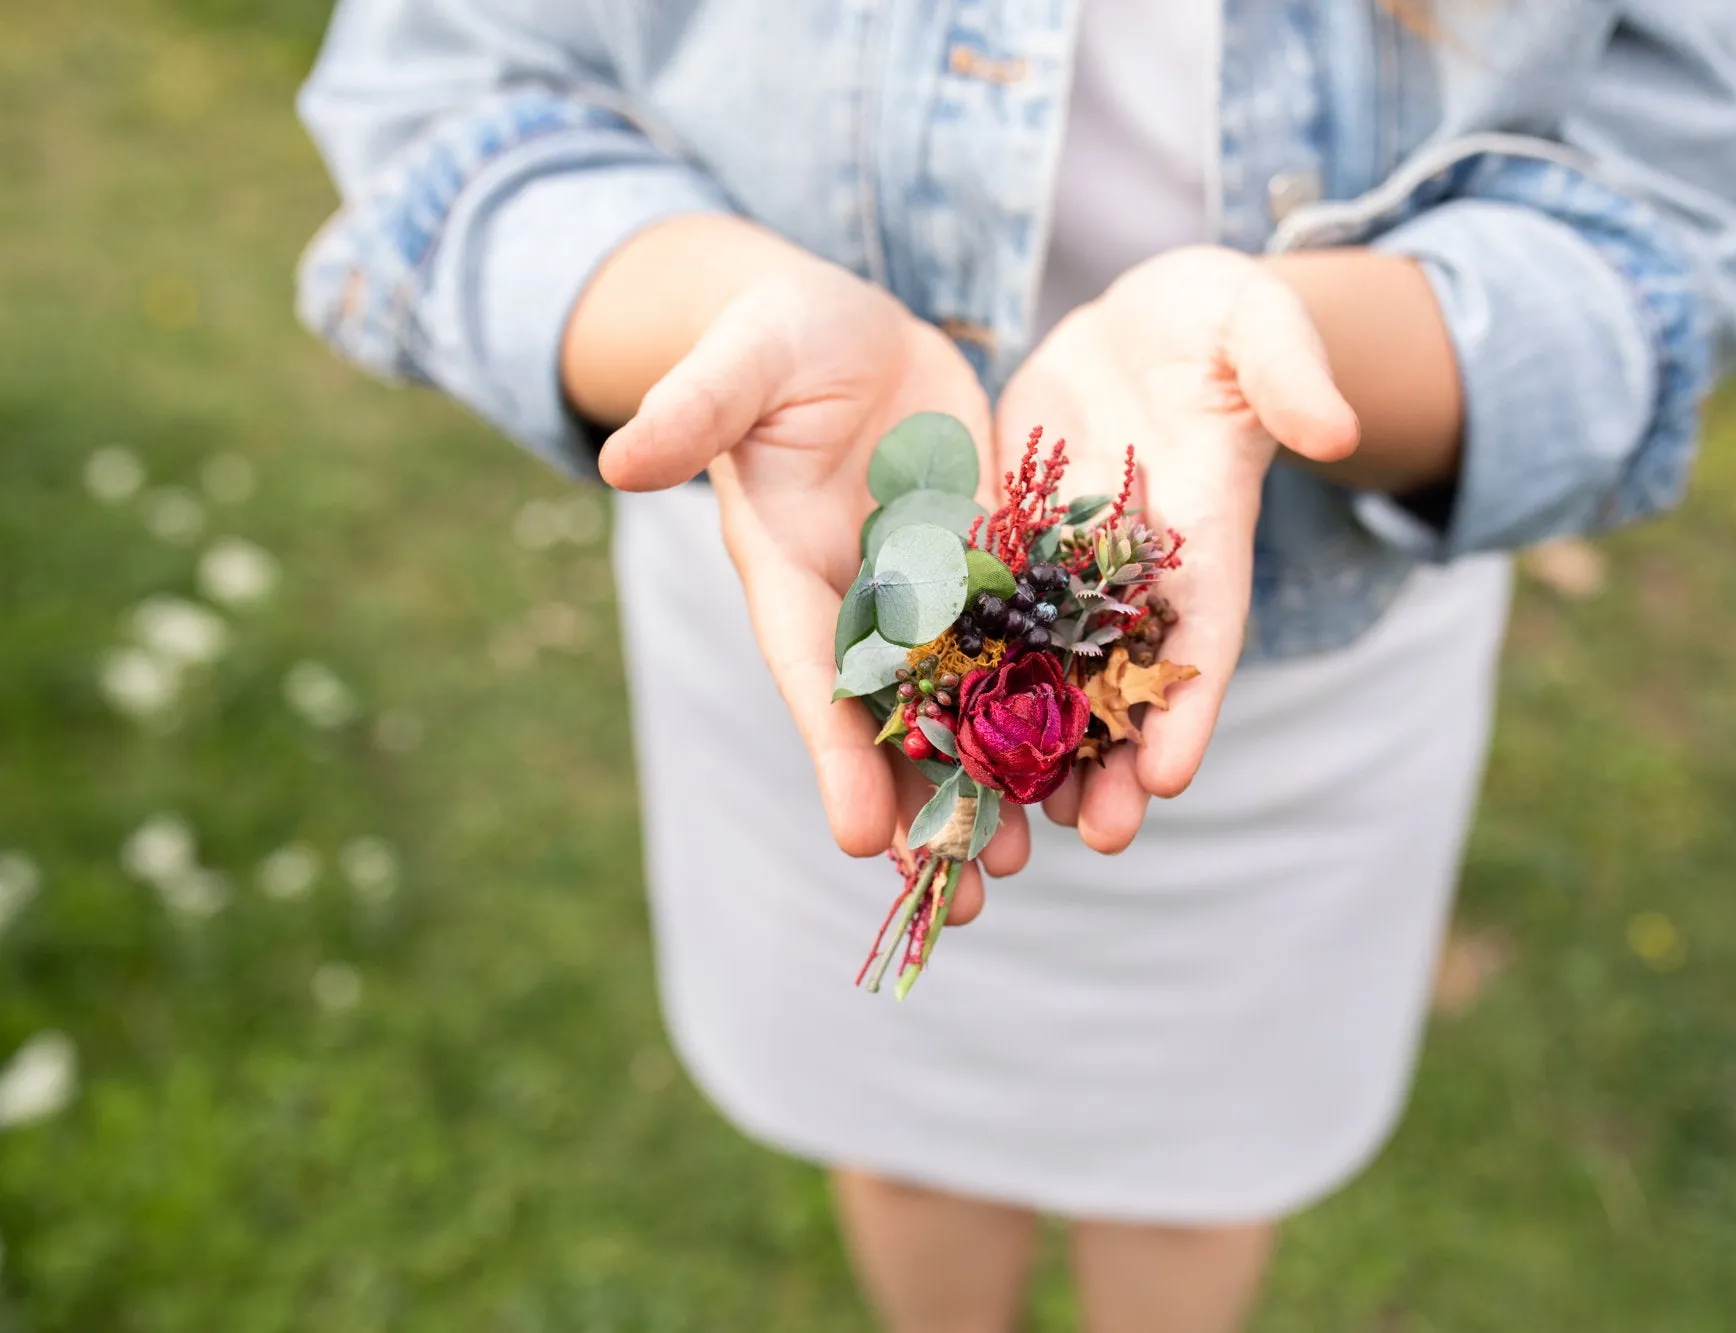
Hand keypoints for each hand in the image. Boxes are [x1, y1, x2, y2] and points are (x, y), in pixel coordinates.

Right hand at [599, 261, 1024, 919]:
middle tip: (971, 895)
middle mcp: (858, 602)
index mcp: (790, 571)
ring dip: (991, 779)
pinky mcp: (987, 568)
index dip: (833, 756)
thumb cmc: (777, 337)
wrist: (847, 330)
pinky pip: (1022, 646)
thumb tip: (616, 459)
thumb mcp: (741, 360)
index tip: (855, 839)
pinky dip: (1046, 705)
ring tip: (1027, 857)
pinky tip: (1087, 761)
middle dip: (925, 808)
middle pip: (890, 723)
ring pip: (959, 706)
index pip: (811, 675)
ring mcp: (927, 594)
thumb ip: (695, 408)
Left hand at [995, 245, 1358, 851]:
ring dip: (1042, 749)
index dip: (1194, 703)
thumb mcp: (1259, 322)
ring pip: (1055, 674)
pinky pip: (987, 623)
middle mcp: (1141, 572)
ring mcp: (1072, 568)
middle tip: (1100, 839)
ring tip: (1017, 824)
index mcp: (1208, 532)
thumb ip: (1291, 370)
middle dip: (1118, 761)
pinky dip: (970, 681)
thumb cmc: (1217, 319)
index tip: (1174, 775)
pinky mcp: (1011, 547)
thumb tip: (1333, 430)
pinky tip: (938, 741)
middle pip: (1132, 682)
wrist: (1143, 323)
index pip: (1208, 631)